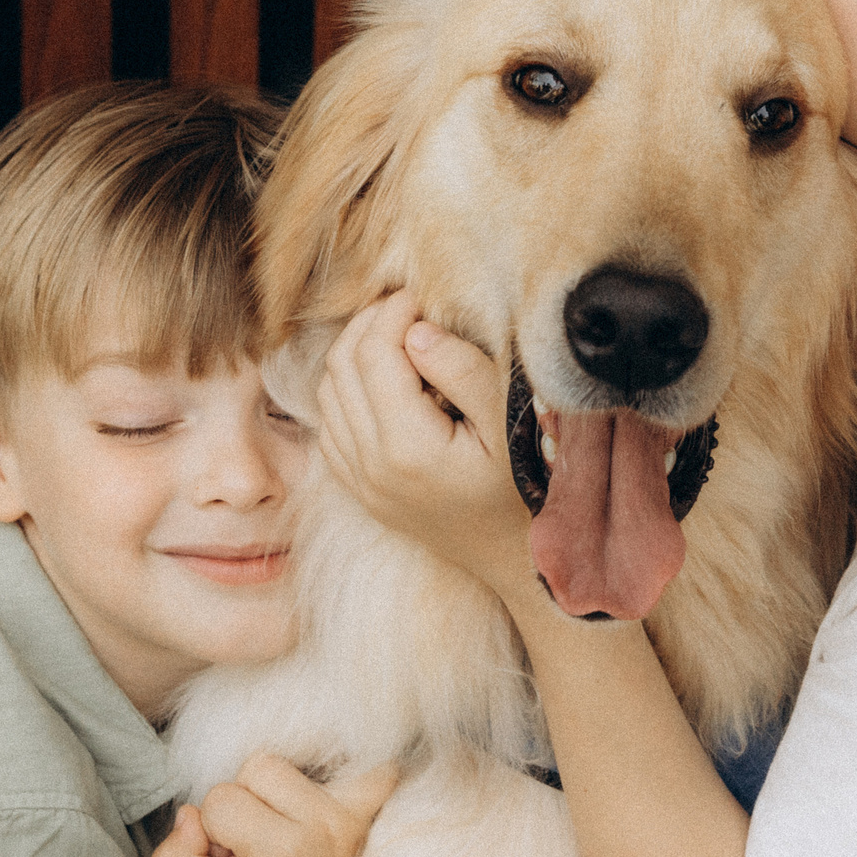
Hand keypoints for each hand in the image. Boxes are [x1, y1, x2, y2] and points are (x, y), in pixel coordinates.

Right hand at [151, 754, 399, 856]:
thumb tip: (191, 813)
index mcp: (283, 850)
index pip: (221, 799)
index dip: (214, 828)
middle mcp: (325, 825)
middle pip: (259, 766)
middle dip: (244, 801)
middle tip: (254, 845)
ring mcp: (353, 814)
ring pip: (291, 760)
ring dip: (276, 789)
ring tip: (279, 830)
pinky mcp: (369, 809)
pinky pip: (372, 765)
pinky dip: (351, 769)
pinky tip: (329, 795)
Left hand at [315, 291, 535, 599]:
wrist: (518, 560)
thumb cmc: (528, 488)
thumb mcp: (511, 425)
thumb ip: (463, 371)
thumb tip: (417, 331)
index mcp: (406, 447)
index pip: (373, 352)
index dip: (393, 311)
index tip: (423, 296)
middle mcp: (370, 466)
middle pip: (341, 365)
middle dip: (369, 324)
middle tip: (409, 307)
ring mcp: (360, 482)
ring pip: (328, 391)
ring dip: (355, 353)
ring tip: (399, 336)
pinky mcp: (360, 490)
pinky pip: (331, 424)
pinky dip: (347, 389)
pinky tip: (385, 381)